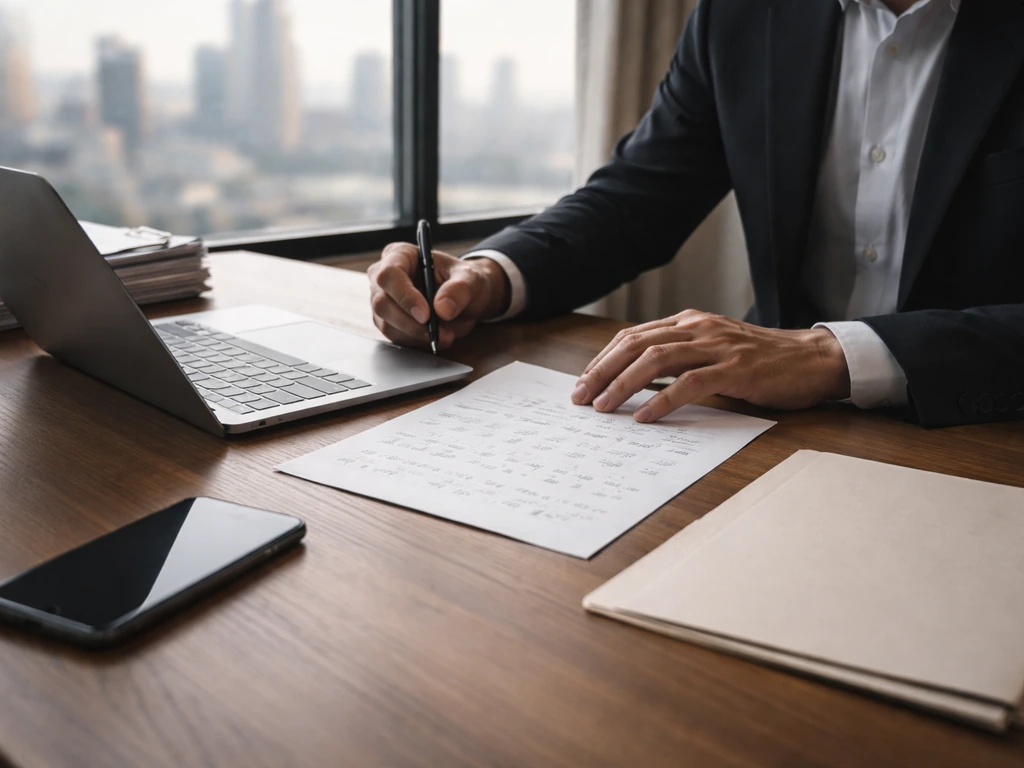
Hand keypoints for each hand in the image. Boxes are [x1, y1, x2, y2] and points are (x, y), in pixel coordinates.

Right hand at [368, 243, 510, 349]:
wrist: (467, 299)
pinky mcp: (388, 321)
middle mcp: (385, 277)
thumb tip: (442, 308)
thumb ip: (459, 290)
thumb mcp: (471, 280)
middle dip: (410, 322)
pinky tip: (434, 338)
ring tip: (444, 336)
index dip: (405, 296)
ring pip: (386, 323)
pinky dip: (415, 341)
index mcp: (401, 255)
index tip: (426, 315)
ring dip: (415, 335)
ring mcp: (383, 300)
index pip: (390, 274)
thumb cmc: (464, 281)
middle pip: (382, 302)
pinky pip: (394, 336)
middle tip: (438, 333)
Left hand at [571, 310, 850, 421]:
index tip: (583, 383)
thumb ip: (680, 358)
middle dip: (601, 372)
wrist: (814, 359)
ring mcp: (716, 347)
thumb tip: (636, 383)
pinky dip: (661, 400)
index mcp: (689, 322)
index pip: (633, 336)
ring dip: (622, 385)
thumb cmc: (762, 361)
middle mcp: (698, 328)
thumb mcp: (714, 350)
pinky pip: (689, 383)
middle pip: (635, 345)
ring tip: (603, 407)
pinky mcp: (735, 370)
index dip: (603, 359)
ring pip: (655, 360)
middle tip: (580, 397)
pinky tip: (644, 417)